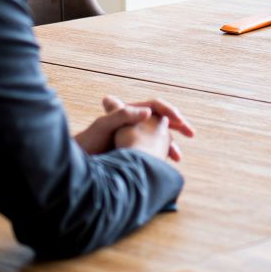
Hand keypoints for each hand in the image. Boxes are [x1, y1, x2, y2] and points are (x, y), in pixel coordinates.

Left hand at [75, 96, 195, 160]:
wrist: (79, 162)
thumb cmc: (88, 141)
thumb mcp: (104, 125)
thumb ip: (123, 114)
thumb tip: (148, 112)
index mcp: (129, 112)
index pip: (155, 105)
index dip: (168, 110)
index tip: (178, 120)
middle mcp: (134, 123)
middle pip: (161, 120)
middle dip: (178, 125)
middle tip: (190, 133)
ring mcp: (135, 137)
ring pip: (159, 138)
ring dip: (171, 145)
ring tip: (178, 157)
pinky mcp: (134, 152)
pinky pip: (153, 151)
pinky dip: (162, 156)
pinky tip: (165, 165)